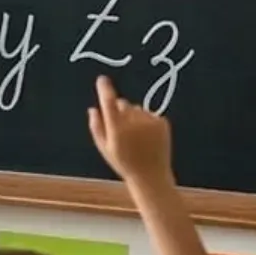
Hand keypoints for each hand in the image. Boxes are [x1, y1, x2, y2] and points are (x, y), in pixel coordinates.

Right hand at [87, 75, 172, 189]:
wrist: (151, 175)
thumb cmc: (123, 163)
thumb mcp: (104, 147)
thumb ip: (96, 126)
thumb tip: (93, 108)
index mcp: (117, 128)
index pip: (109, 101)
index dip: (105, 89)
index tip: (102, 79)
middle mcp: (134, 121)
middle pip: (123, 104)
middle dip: (119, 110)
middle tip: (120, 129)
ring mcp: (149, 121)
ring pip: (136, 109)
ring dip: (134, 117)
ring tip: (136, 137)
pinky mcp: (162, 122)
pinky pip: (149, 114)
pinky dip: (146, 121)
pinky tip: (147, 137)